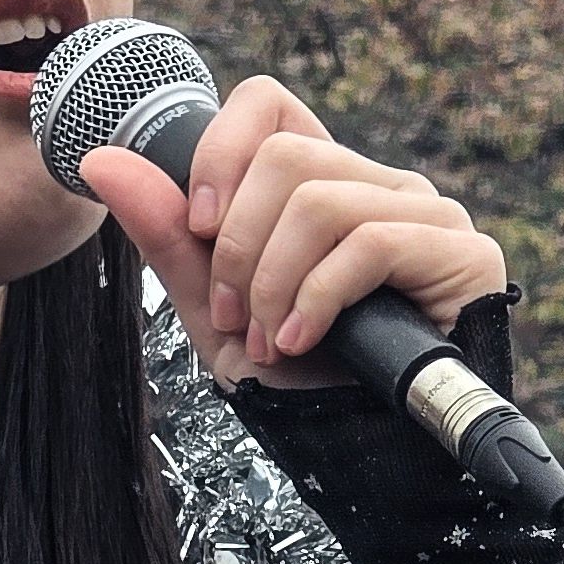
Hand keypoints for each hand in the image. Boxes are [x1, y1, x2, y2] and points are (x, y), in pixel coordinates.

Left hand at [78, 74, 504, 391]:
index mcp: (325, 185)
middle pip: (284, 158)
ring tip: (275, 341)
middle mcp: (381, 186)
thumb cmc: (304, 382)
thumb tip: (101, 160)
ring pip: (318, 200)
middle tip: (239, 317)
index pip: (267, 105)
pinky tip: (306, 340)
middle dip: (238, 247)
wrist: (365, 457)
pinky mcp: (463, 252)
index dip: (219, 152)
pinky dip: (317, 297)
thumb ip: (169, 238)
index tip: (199, 225)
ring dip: (273, 283)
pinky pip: (367, 241)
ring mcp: (428, 215)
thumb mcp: (219, 310)